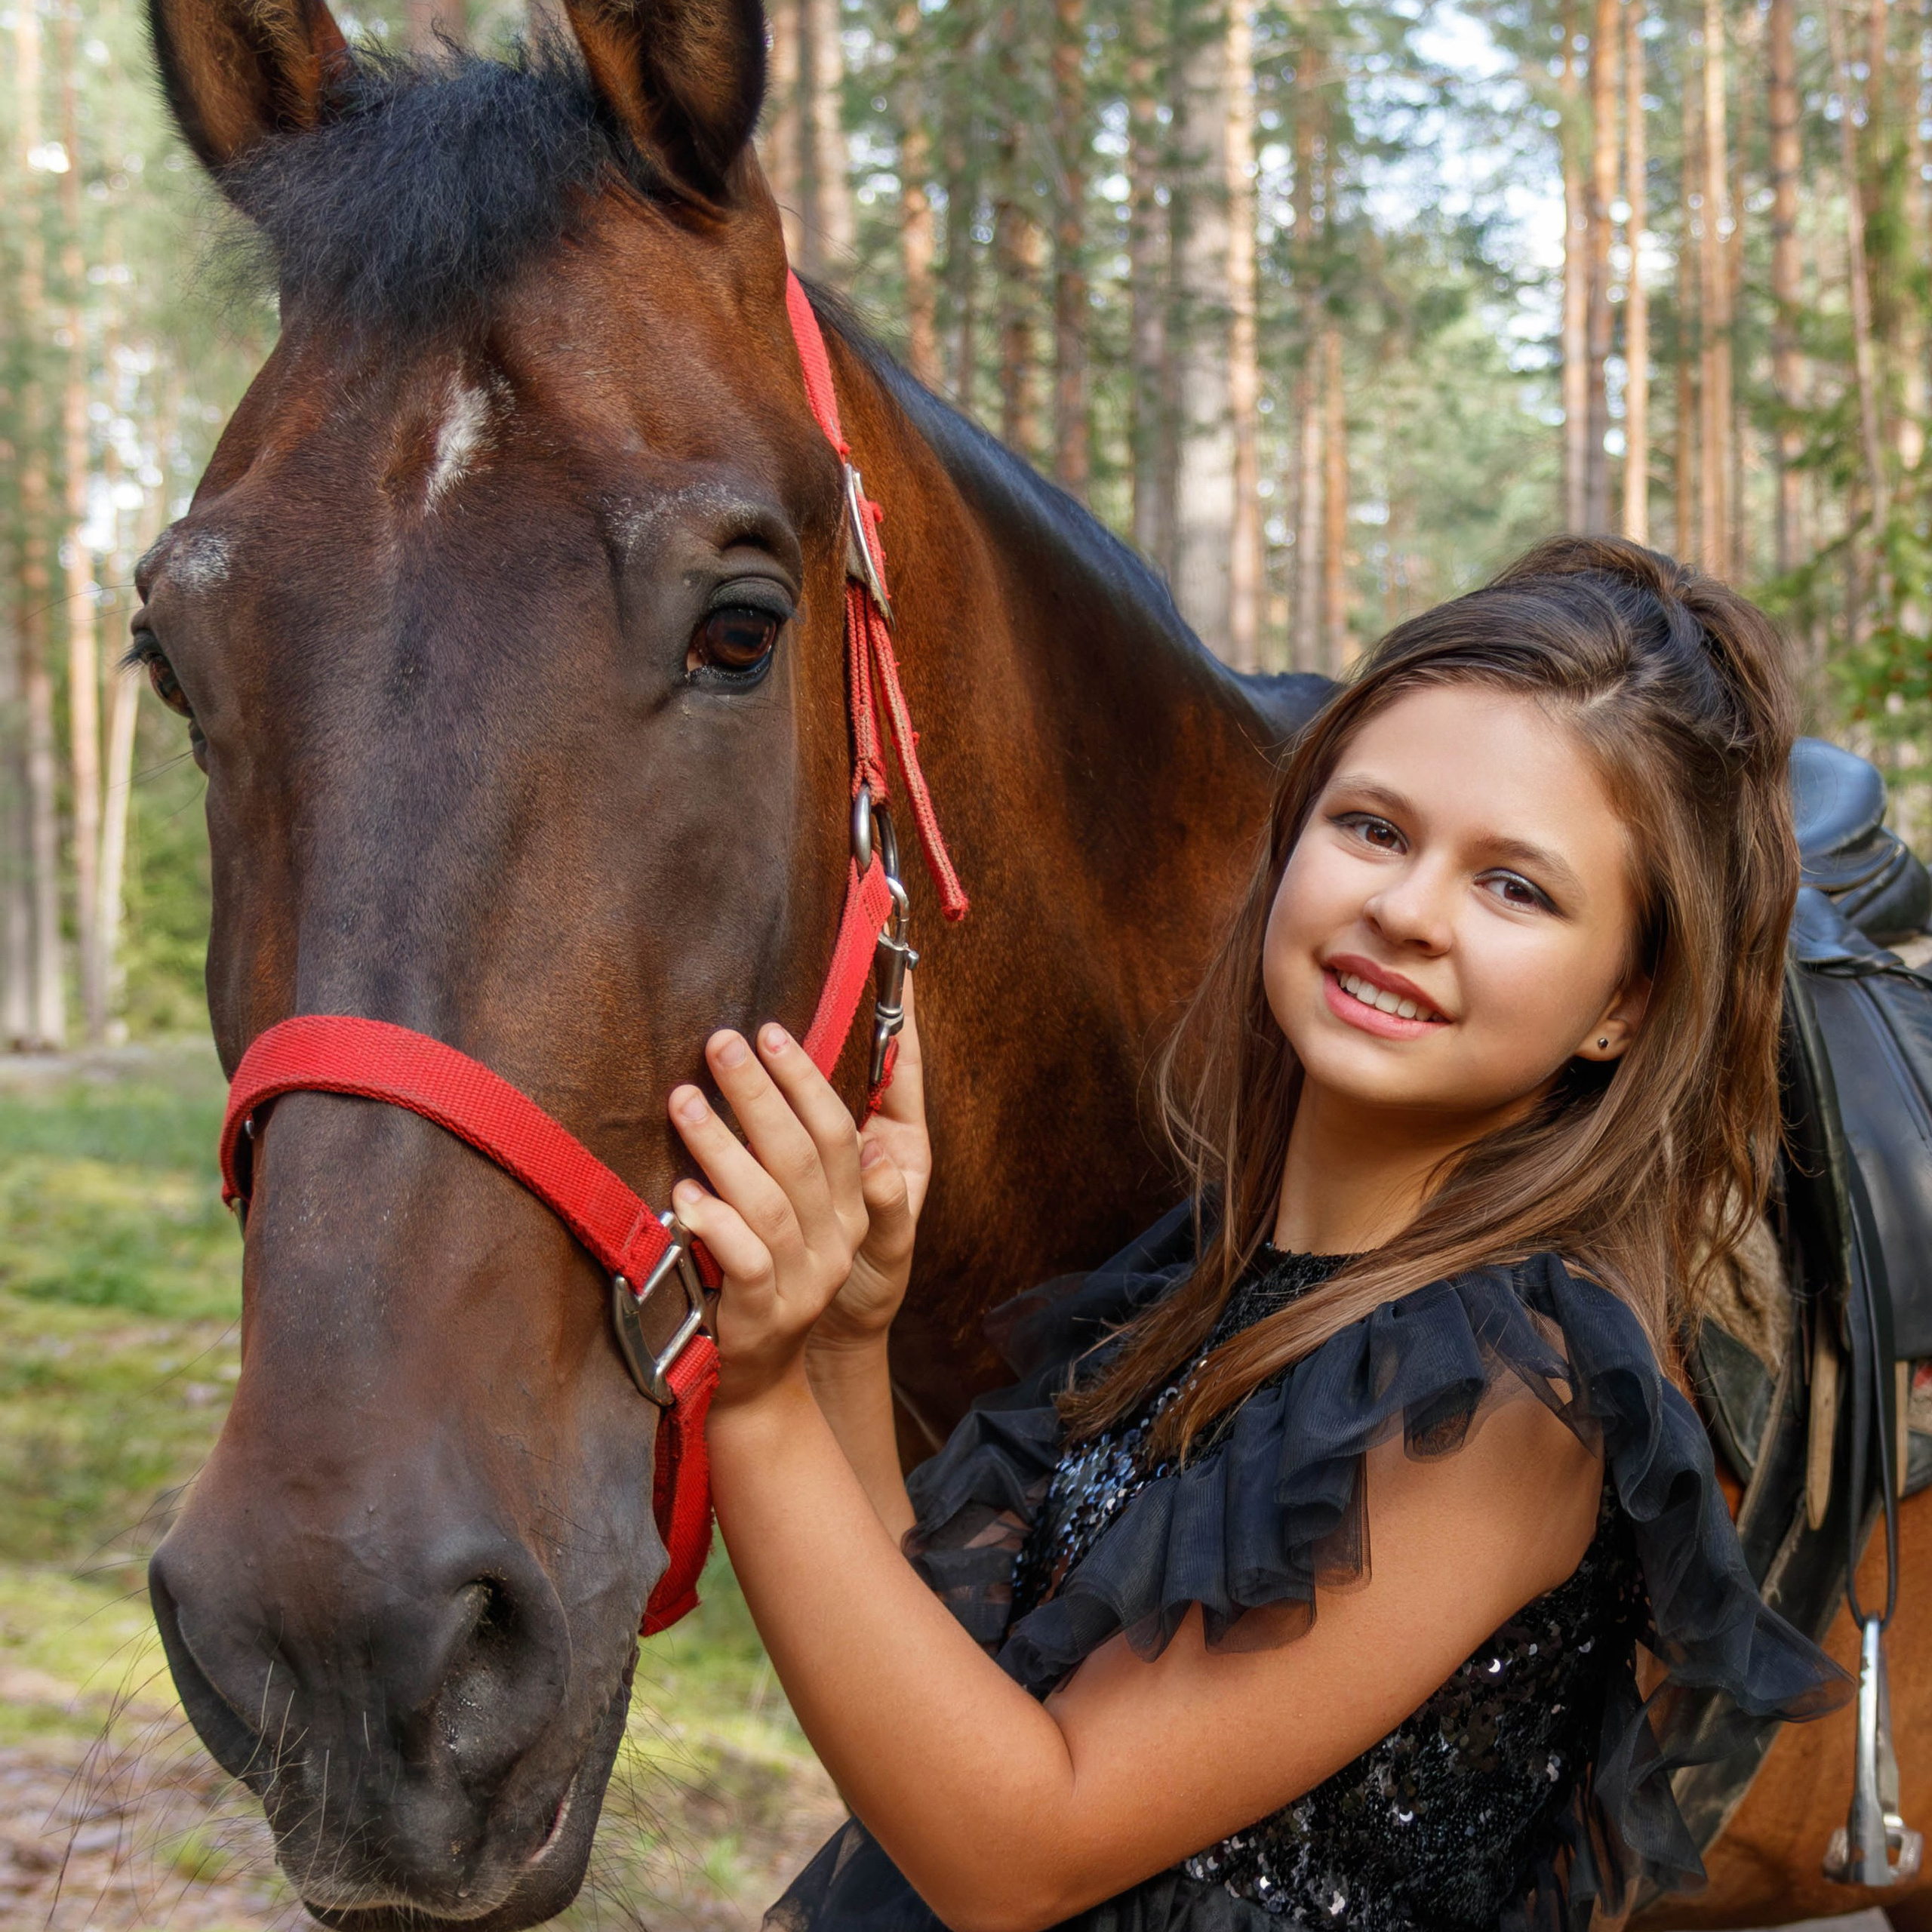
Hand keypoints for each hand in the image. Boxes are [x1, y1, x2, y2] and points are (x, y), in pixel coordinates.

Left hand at [666, 998, 927, 1407]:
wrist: (754, 1376)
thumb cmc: (758, 1273)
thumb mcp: (785, 1213)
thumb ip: (784, 1156)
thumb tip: (757, 1070)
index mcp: (849, 1209)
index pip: (837, 1131)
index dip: (806, 1079)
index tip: (770, 1031)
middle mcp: (836, 1241)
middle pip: (804, 1154)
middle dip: (760, 1092)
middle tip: (720, 1043)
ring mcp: (805, 1280)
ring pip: (771, 1201)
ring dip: (724, 1145)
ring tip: (683, 1100)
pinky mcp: (765, 1315)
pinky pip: (746, 1261)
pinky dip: (715, 1223)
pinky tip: (682, 1192)